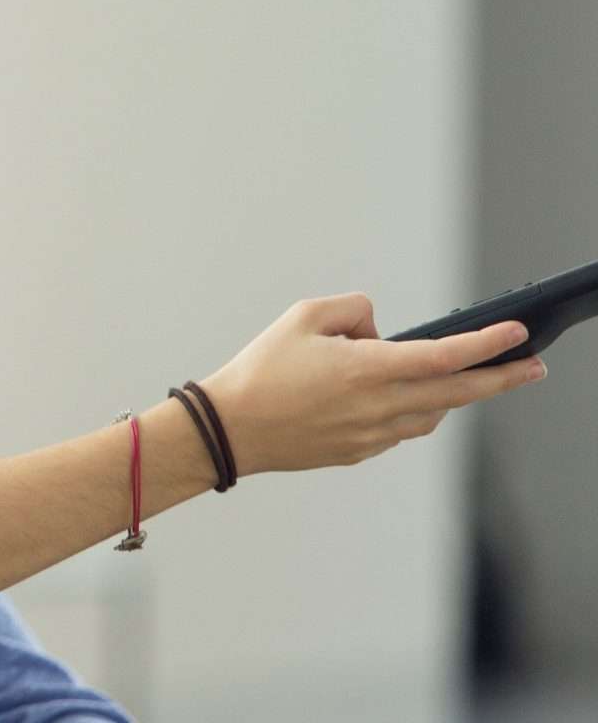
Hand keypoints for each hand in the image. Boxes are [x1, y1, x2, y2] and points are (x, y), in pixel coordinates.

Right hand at [199, 293, 544, 475]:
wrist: (228, 429)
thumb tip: (380, 330)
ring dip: (456, 398)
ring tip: (465, 381)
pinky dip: (415, 413)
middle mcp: (378, 406)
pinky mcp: (358, 453)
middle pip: (459, 394)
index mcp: (367, 369)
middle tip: (533, 368)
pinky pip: (401, 431)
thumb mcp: (302, 316)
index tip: (517, 333)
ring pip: (433, 415)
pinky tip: (409, 401)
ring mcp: (371, 435)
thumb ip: (353, 309)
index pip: (445, 355)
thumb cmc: (260, 370)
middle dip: (503, 379)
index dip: (487, 343)